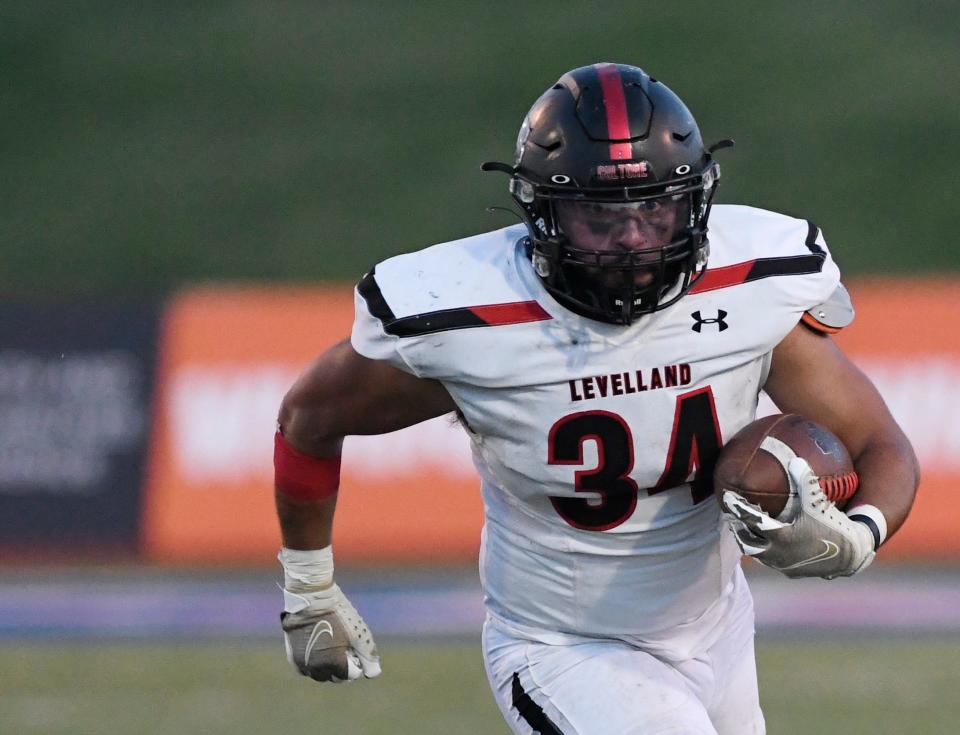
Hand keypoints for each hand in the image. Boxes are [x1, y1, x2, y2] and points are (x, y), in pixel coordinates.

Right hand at [281, 582, 380, 682]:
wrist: (313, 598)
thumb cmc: (339, 614)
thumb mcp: (359, 634)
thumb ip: (368, 656)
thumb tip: (373, 674)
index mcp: (333, 664)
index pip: (349, 675)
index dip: (355, 662)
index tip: (353, 647)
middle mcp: (315, 668)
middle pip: (333, 677)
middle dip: (341, 667)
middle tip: (344, 648)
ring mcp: (301, 662)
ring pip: (318, 674)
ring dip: (326, 667)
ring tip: (331, 647)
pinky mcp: (291, 655)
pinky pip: (304, 669)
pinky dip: (312, 664)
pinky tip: (318, 649)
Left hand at [720, 457, 875, 578]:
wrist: (852, 556)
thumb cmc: (835, 527)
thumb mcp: (819, 503)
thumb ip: (806, 482)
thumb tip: (795, 461)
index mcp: (781, 536)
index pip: (751, 520)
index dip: (737, 508)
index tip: (727, 498)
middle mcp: (778, 554)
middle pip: (746, 542)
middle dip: (736, 529)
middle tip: (730, 517)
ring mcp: (783, 566)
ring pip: (758, 554)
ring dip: (749, 541)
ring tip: (743, 529)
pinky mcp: (791, 573)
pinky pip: (772, 561)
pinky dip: (765, 550)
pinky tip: (767, 542)